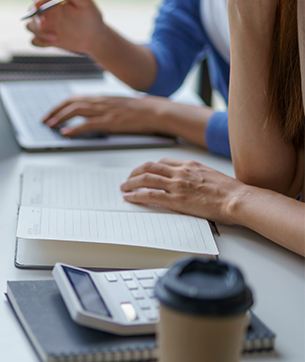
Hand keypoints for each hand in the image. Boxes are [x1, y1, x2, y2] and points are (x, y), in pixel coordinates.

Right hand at [26, 0, 104, 54]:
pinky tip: (54, 42)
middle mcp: (46, 11)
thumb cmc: (91, 16)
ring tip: (56, 38)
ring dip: (39, 32)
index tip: (38, 5)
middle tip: (43, 25)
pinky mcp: (45, 38)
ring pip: (30, 26)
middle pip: (31, 12)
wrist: (94, 37)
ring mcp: (45, 25)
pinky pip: (35, 40)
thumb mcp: (85, 3)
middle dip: (35, 19)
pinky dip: (41, 42)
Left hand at [43, 95, 168, 137]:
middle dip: (55, 111)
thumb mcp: (116, 106)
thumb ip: (102, 108)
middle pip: (71, 103)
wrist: (155, 111)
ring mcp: (104, 111)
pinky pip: (88, 124)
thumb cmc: (138, 111)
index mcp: (101, 98)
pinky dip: (74, 129)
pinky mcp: (110, 122)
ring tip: (51, 125)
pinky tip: (66, 133)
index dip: (59, 106)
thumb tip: (89, 115)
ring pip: (76, 111)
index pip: (74, 98)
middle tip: (44, 120)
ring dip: (60, 118)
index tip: (50, 113)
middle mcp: (100, 102)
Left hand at [120, 159, 246, 224]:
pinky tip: (129, 197)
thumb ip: (196, 175)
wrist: (237, 199)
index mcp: (189, 165)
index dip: (149, 167)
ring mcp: (177, 185)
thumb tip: (189, 181)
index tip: (143, 172)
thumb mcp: (211, 175)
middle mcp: (180, 172)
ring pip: (146, 179)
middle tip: (128, 179)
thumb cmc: (230, 191)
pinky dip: (136, 195)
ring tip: (124, 187)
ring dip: (131, 183)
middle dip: (135, 172)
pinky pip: (150, 195)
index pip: (163, 162)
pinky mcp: (176, 199)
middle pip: (150, 167)